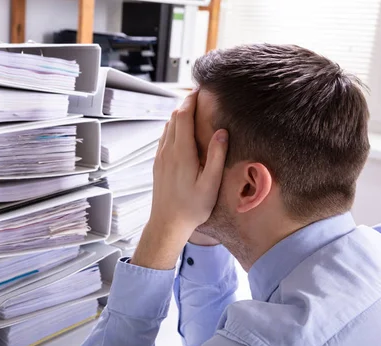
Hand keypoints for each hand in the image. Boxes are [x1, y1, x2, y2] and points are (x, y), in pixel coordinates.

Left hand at [131, 91, 228, 269]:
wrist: (167, 223)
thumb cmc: (192, 207)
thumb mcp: (210, 184)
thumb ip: (216, 156)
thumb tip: (222, 132)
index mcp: (181, 153)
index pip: (183, 116)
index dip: (191, 99)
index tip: (200, 88)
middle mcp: (167, 151)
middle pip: (174, 117)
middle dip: (186, 103)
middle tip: (200, 94)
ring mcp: (160, 157)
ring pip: (167, 127)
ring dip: (179, 114)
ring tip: (193, 108)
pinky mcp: (158, 164)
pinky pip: (164, 138)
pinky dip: (173, 127)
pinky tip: (182, 130)